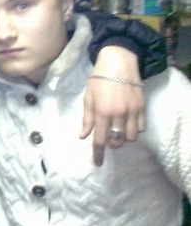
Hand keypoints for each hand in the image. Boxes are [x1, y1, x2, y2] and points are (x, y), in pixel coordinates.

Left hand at [80, 46, 145, 165]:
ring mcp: (132, 111)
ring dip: (123, 138)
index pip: (99, 139)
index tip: (97, 163)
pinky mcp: (142, 107)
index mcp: (102, 112)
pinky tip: (128, 124)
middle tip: (107, 138)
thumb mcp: (88, 97)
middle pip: (117, 141)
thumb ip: (86, 118)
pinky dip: (134, 130)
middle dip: (111, 144)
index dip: (98, 154)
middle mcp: (118, 114)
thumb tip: (83, 136)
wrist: (118, 62)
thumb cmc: (98, 79)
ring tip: (117, 130)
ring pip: (131, 137)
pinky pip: (141, 127)